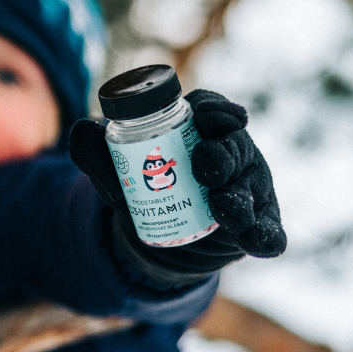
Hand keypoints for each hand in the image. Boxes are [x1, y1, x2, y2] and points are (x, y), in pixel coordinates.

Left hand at [69, 91, 284, 285]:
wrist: (158, 237)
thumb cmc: (142, 190)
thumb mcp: (115, 173)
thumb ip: (97, 151)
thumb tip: (84, 129)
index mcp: (201, 131)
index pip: (212, 111)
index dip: (214, 109)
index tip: (206, 114)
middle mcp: (232, 155)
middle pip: (234, 147)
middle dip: (223, 154)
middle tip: (206, 165)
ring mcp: (248, 190)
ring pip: (250, 189)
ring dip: (238, 196)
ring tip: (222, 206)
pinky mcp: (256, 225)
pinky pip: (268, 231)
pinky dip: (267, 236)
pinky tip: (260, 242)